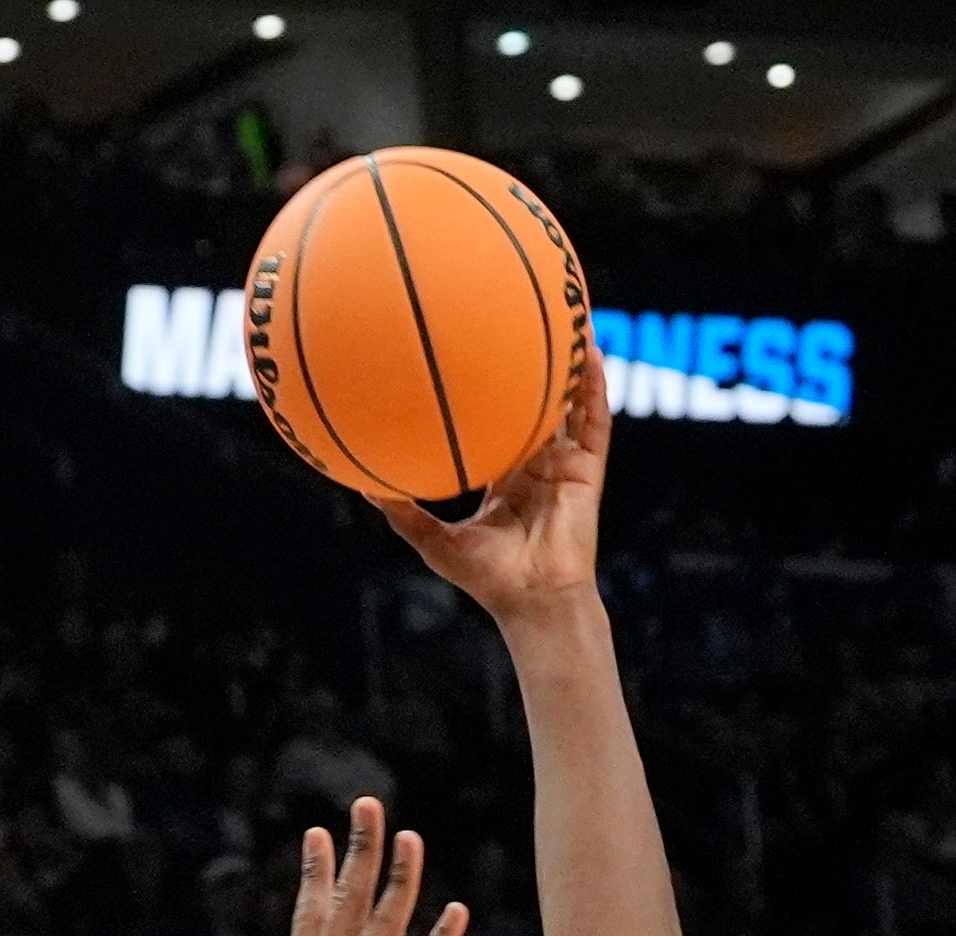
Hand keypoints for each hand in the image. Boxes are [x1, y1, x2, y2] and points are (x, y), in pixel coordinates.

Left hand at [375, 349, 607, 620]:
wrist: (531, 598)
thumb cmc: (484, 578)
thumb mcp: (433, 540)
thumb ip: (402, 511)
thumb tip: (362, 485)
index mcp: (503, 480)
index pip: (495, 428)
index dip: (486, 400)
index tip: (468, 365)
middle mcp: (534, 467)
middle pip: (534, 407)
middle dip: (529, 371)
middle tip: (512, 325)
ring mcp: (562, 465)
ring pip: (568, 404)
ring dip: (568, 364)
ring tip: (565, 316)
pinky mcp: (587, 469)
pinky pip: (594, 419)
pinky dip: (592, 385)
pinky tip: (587, 350)